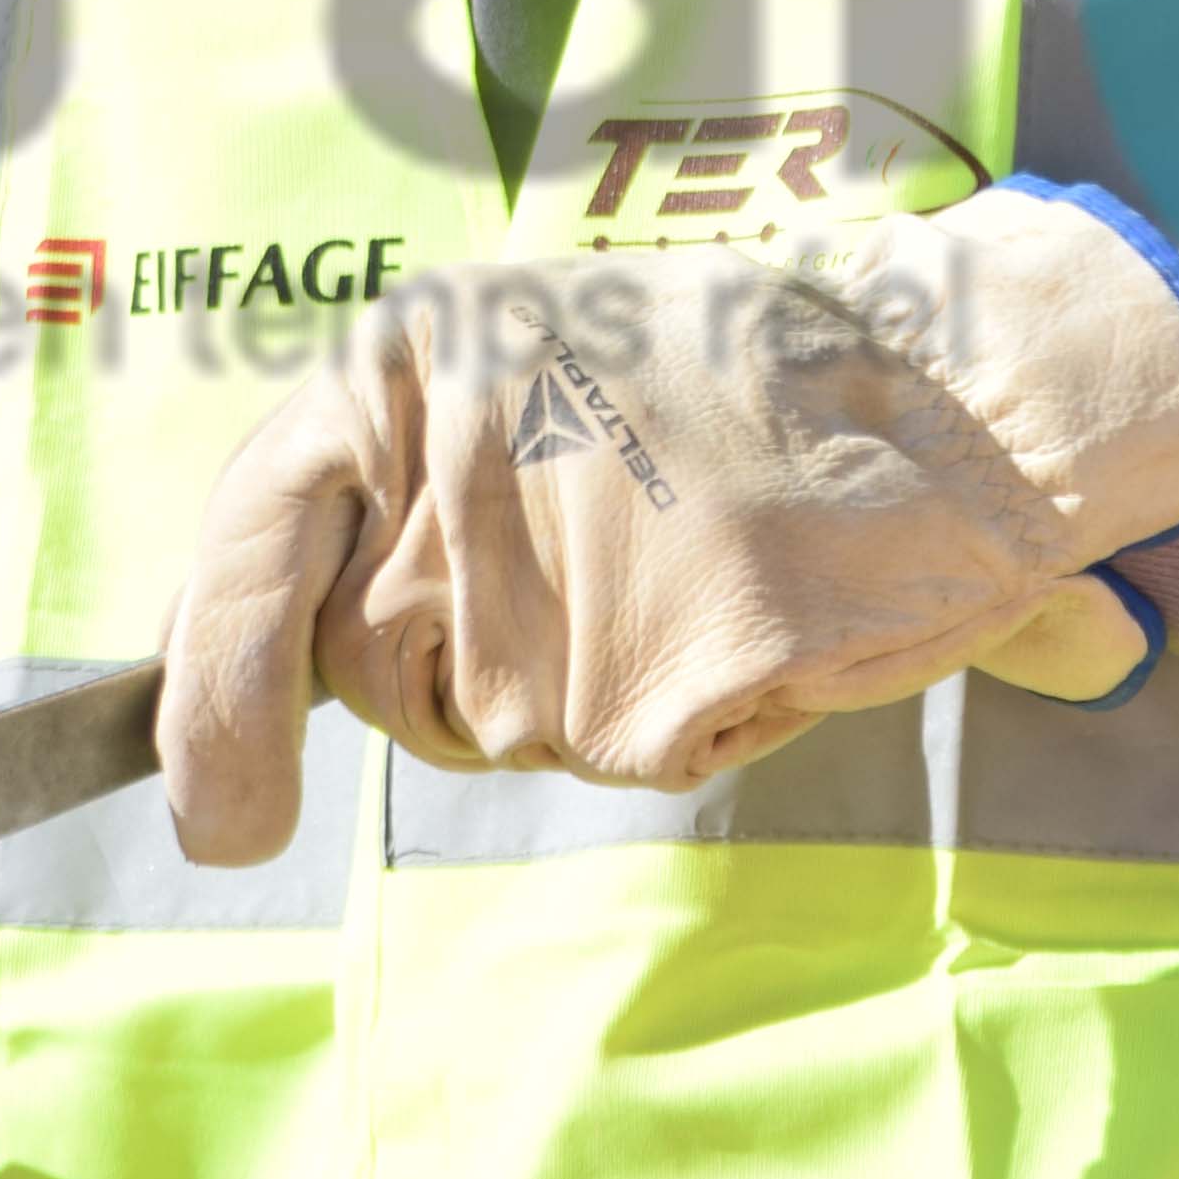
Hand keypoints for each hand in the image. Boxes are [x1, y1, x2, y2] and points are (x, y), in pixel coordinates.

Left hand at [159, 180, 1178, 859]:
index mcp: (411, 363)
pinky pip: (640, 755)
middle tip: (625, 571)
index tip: (218, 820)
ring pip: (516, 733)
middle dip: (472, 675)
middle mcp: (451, 465)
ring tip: (718, 565)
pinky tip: (773, 614)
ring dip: (610, 693)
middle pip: (382, 675)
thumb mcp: (547, 359)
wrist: (967, 381)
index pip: (251, 543)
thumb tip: (239, 664)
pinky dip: (712, 715)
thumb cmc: (765, 378)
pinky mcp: (651, 676)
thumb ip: (416, 480)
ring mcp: (547, 580)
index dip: (211, 693)